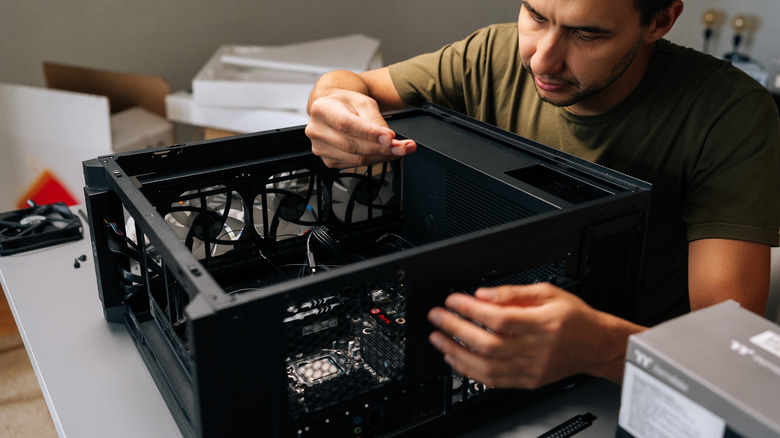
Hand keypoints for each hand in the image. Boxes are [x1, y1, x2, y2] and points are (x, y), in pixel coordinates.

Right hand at [305, 90, 415, 167]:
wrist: (335, 108)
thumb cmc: (347, 103)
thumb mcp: (364, 102)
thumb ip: (375, 119)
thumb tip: (387, 138)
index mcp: (322, 109)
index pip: (347, 124)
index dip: (369, 134)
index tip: (390, 138)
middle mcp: (317, 130)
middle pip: (352, 145)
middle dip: (382, 148)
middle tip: (403, 147)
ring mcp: (320, 148)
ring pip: (356, 159)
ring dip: (382, 157)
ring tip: (400, 150)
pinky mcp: (328, 160)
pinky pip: (354, 165)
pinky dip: (374, 161)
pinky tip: (384, 154)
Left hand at [427, 284, 643, 388]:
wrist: (597, 346)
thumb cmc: (575, 317)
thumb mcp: (548, 292)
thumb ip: (513, 293)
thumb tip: (483, 294)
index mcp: (543, 324)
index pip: (500, 319)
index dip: (472, 310)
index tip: (453, 301)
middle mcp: (537, 349)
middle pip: (489, 343)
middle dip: (456, 330)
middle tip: (437, 318)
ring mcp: (532, 368)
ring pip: (487, 367)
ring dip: (457, 353)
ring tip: (439, 339)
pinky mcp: (528, 381)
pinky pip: (494, 381)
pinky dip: (470, 371)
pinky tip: (455, 359)